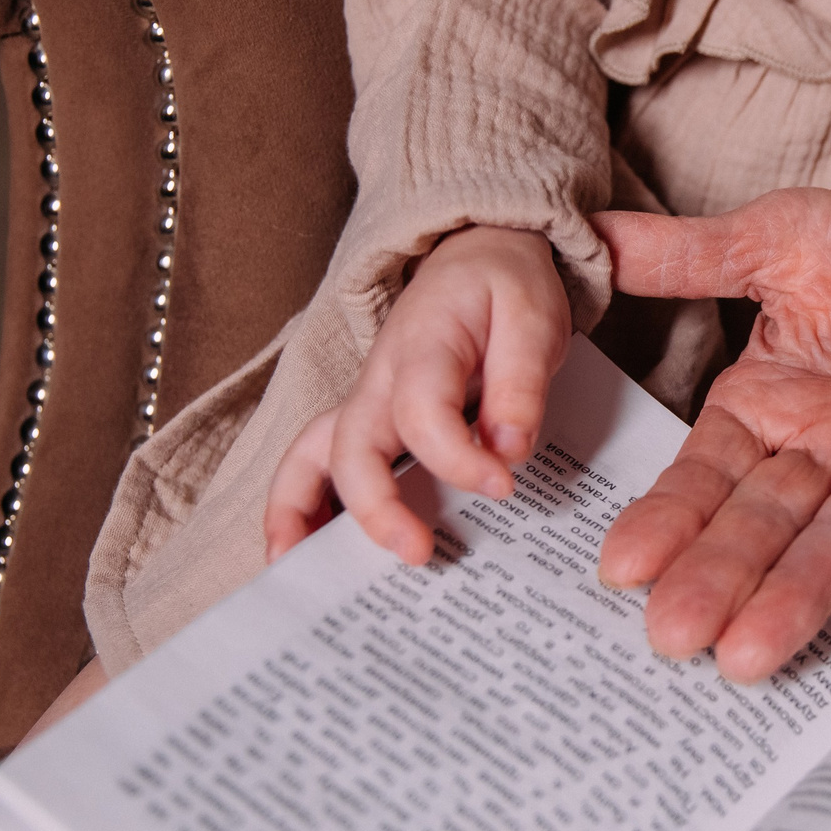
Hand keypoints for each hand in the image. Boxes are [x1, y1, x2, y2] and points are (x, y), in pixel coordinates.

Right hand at [264, 225, 571, 563]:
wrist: (478, 254)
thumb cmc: (504, 289)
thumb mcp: (533, 317)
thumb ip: (522, 382)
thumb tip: (509, 448)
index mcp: (422, 347)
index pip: (423, 413)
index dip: (458, 458)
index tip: (503, 486)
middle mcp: (378, 381)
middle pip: (349, 446)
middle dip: (373, 508)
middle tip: (417, 556)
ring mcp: (365, 405)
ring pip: (309, 457)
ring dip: (298, 514)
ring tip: (298, 576)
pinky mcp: (369, 425)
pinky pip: (319, 467)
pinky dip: (302, 510)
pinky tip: (307, 558)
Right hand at [592, 188, 830, 679]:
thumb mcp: (772, 242)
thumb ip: (684, 258)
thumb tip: (594, 244)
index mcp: (766, 411)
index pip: (707, 478)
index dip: (670, 518)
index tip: (626, 563)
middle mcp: (823, 455)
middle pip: (765, 528)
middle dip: (720, 581)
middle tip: (676, 633)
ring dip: (803, 594)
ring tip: (750, 652)